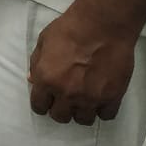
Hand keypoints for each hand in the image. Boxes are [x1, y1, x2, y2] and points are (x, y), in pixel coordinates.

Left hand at [28, 3, 137, 124]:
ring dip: (80, 111)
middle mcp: (67, 93)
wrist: (101, 25)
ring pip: (83, 120)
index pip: (39, 106)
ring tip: (82, 98)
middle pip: (60, 117)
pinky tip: (99, 98)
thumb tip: (33, 80)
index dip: (41, 103)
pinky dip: (102, 109)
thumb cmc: (68, 29)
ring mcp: (91, 98)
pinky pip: (106, 115)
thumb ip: (37, 64)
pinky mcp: (112, 97)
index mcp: (46, 79)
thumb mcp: (43, 42)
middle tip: (64, 98)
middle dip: (59, 108)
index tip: (46, 99)